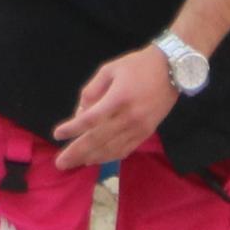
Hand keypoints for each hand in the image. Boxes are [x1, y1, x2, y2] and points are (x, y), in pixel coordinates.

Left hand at [52, 44, 180, 171]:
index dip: (72, 128)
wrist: (172, 70)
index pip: (90, 119)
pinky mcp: (147, 132)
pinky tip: (95, 159)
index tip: (57, 134)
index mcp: (118, 98)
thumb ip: (91, 90)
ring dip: (91, 158)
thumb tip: (80, 113)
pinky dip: (109, 156)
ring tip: (74, 163)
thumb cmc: (137, 66)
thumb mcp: (110, 69)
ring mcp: (140, 127)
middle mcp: (129, 117)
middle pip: (98, 140)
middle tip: (60, 163)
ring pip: (111, 149)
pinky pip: (125, 149)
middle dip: (76, 152)